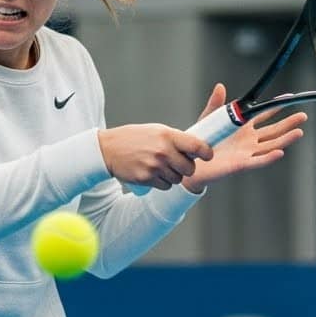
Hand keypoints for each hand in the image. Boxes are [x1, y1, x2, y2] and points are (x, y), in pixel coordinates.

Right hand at [97, 124, 214, 190]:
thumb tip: (196, 150)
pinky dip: (162, 182)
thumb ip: (176, 139)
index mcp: (167, 136)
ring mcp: (154, 166)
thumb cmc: (134, 138)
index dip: (206, 153)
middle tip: (178, 163)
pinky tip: (152, 172)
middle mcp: (163, 151)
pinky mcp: (146, 179)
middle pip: (190, 168)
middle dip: (186, 168)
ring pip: (178, 179)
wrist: (108, 149)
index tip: (207, 155)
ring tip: (160, 166)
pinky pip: (165, 186)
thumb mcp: (156, 131)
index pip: (197, 147)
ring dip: (173, 175)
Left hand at [182, 83, 306, 193]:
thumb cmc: (202, 141)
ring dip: (285, 139)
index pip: (264, 115)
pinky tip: (280, 152)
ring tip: (299, 132)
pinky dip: (269, 157)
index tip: (289, 98)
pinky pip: (258, 161)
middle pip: (274, 130)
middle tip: (303, 116)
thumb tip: (220, 86)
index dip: (276, 107)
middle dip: (288, 123)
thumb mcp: (209, 118)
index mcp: (243, 126)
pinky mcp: (241, 164)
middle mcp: (249, 139)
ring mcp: (247, 152)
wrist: (192, 161)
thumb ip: (216, 103)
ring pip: (271, 145)